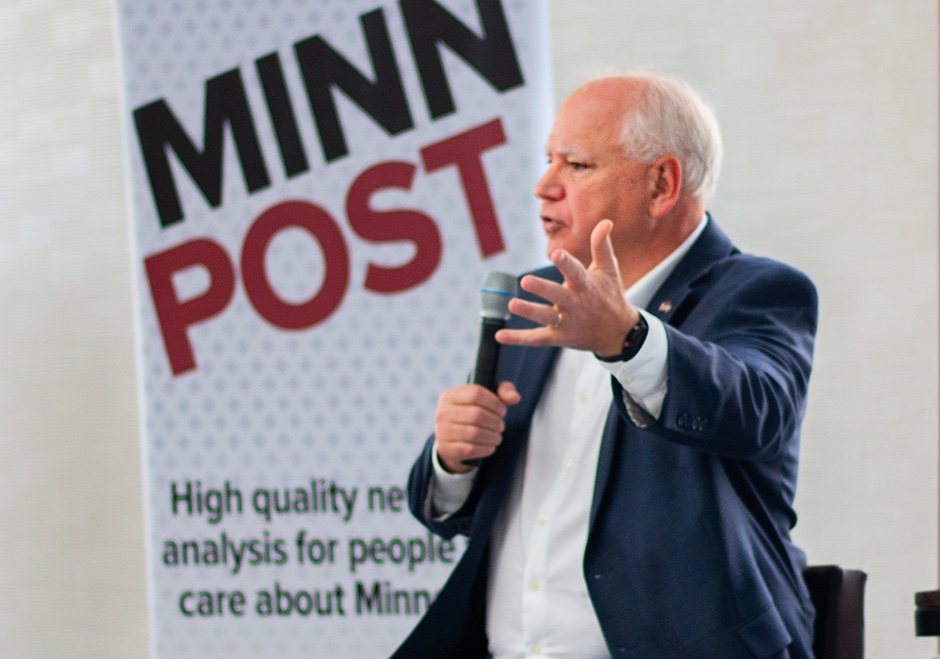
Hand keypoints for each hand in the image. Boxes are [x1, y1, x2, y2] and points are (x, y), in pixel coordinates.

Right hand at [434, 381, 520, 473]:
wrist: (452, 439)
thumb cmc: (473, 413)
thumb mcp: (486, 398)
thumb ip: (503, 391)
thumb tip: (515, 398)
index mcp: (450, 395)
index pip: (476, 393)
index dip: (495, 402)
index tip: (502, 410)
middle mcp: (442, 412)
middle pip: (477, 414)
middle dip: (495, 422)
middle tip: (501, 426)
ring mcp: (442, 431)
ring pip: (475, 433)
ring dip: (493, 436)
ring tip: (497, 436)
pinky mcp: (446, 449)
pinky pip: (471, 449)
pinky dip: (486, 448)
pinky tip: (491, 446)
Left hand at [496, 220, 640, 356]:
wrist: (618, 333)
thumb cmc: (609, 295)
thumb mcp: (608, 270)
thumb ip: (601, 246)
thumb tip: (605, 220)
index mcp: (586, 286)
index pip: (576, 273)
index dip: (566, 263)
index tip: (556, 253)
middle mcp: (575, 304)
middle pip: (557, 296)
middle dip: (542, 289)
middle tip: (525, 281)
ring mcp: (566, 322)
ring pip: (545, 317)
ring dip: (529, 312)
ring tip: (512, 305)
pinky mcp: (558, 337)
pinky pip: (536, 338)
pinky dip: (518, 338)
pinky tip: (499, 335)